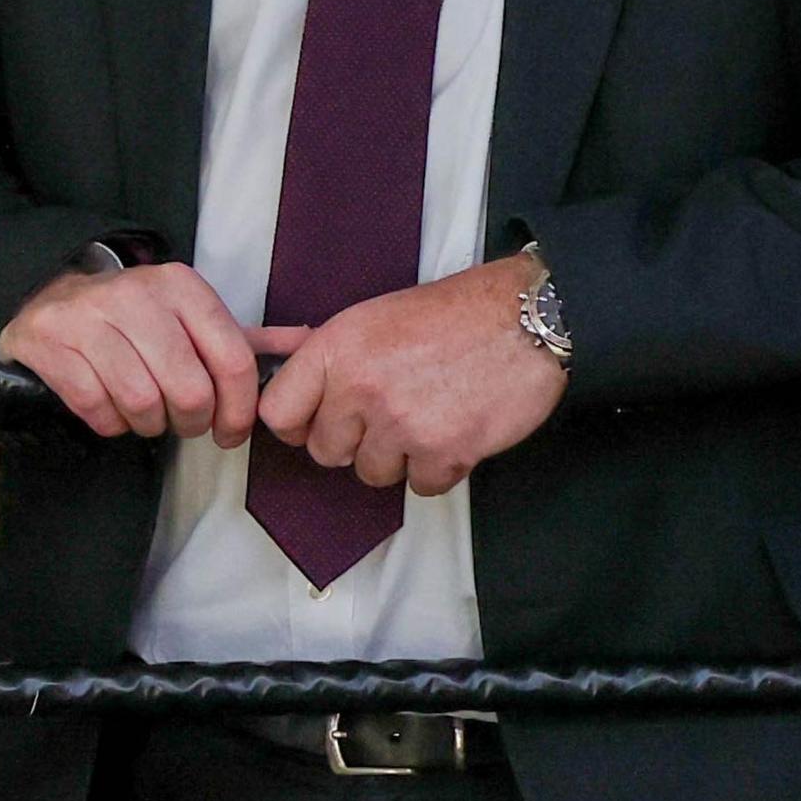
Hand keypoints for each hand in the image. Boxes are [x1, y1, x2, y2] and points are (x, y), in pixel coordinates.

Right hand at [0, 259, 263, 443]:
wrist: (47, 295)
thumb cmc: (133, 318)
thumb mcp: (191, 318)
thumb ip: (246, 337)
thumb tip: (308, 344)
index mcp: (181, 286)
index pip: (232, 361)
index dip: (239, 411)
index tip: (229, 431)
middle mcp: (136, 294)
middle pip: (189, 390)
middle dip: (191, 422)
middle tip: (182, 422)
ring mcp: (89, 317)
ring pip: (141, 402)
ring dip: (147, 424)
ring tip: (145, 415)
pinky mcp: (52, 342)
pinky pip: (96, 406)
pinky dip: (109, 422)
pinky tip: (111, 409)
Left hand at [255, 255, 564, 495]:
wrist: (522, 319)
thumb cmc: (450, 314)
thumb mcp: (370, 318)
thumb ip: (329, 358)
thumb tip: (291, 386)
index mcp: (335, 351)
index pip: (277, 413)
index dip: (296, 424)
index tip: (314, 423)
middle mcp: (360, 389)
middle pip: (325, 451)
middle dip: (353, 441)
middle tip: (385, 417)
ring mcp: (401, 424)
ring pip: (371, 473)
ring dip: (397, 456)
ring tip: (425, 418)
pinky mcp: (444, 453)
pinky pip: (420, 486)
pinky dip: (437, 468)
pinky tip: (453, 433)